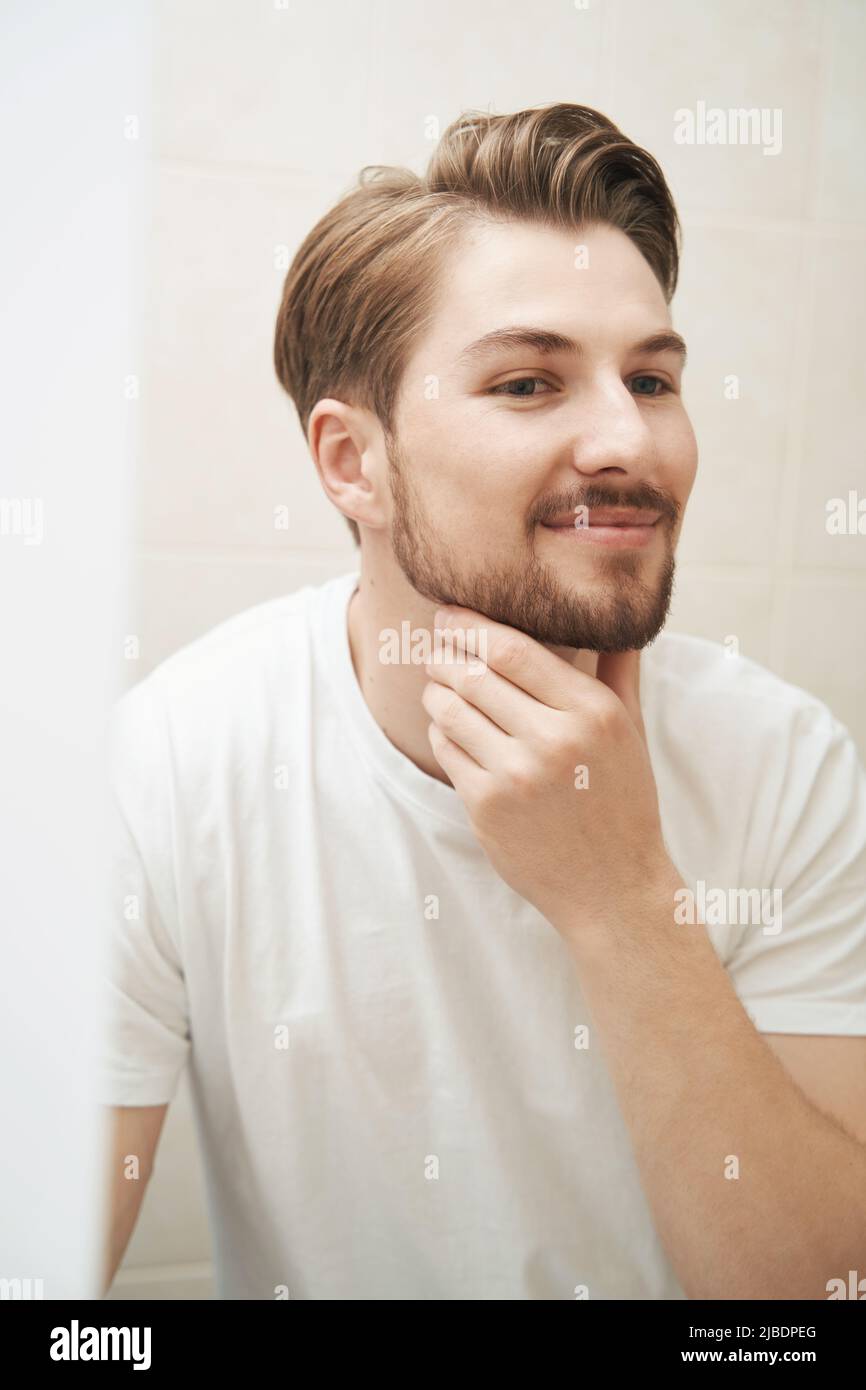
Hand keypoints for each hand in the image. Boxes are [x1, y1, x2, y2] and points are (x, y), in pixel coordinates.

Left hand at [421, 605, 674, 939]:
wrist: (612, 888)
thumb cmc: (622, 802)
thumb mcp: (631, 732)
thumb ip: (618, 670)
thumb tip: (615, 616)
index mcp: (592, 712)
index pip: (513, 650)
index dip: (470, 626)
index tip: (449, 615)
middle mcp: (554, 740)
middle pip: (473, 673)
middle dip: (443, 654)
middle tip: (436, 649)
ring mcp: (516, 775)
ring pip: (450, 708)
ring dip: (435, 691)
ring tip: (438, 687)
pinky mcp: (486, 806)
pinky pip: (445, 749)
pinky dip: (441, 732)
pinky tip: (452, 730)